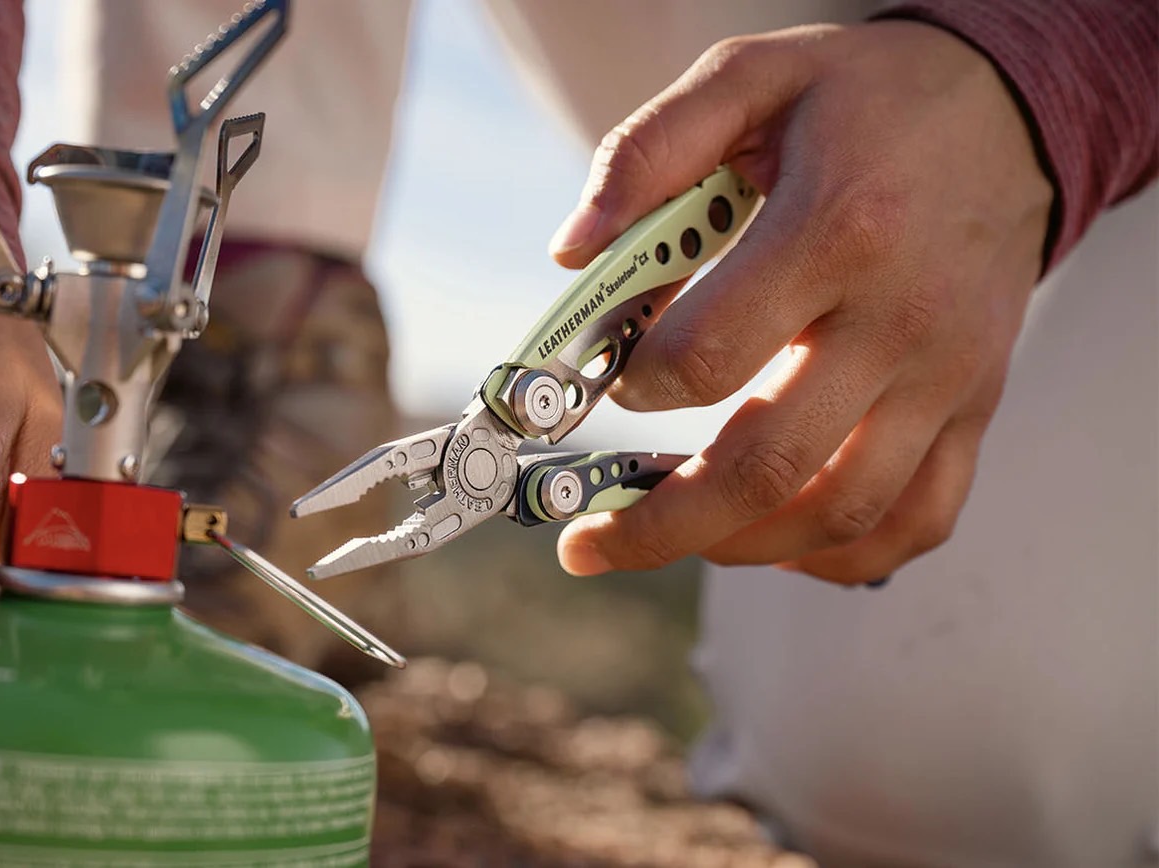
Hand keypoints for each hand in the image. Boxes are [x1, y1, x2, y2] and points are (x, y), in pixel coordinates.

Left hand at [549, 21, 1051, 581]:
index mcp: (836, 231)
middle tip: (589, 542)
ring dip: (738, 546)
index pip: (709, 356)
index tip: (605, 380)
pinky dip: (841, 554)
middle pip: (769, 466)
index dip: (636, 386)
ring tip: (669, 536)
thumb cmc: (865, 99)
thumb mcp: (749, 77)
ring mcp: (946, 376)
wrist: (1008, 112)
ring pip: (841, 511)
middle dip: (660, 523)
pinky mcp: (974, 406)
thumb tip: (571, 252)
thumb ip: (648, 153)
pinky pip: (920, 518)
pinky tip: (775, 540)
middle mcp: (901, 320)